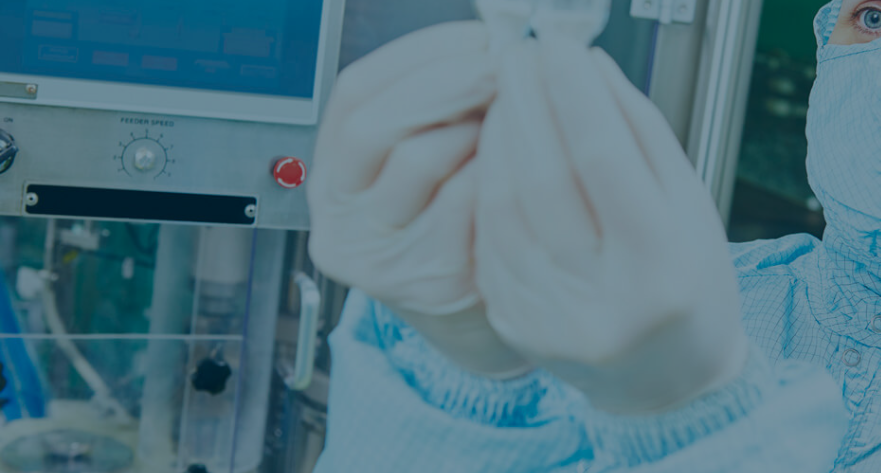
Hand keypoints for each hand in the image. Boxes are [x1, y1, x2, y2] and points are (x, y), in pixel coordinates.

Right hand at [308, 22, 529, 378]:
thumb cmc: (457, 223)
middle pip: (372, 125)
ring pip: (418, 159)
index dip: (419, 55)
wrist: (477, 310)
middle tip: (503, 65)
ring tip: (515, 115)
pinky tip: (525, 160)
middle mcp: (343, 217)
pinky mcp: (433, 280)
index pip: (356, 93)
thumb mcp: (428, 164)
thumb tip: (492, 43)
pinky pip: (467, 203)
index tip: (477, 36)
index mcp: (335, 173)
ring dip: (476, 125)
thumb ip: (440, 110)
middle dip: (446, 82)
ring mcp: (382, 254)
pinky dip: (497, 171)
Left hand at [473, 41, 748, 413]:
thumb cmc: (688, 287)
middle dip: (527, 102)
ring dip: (500, 135)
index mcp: (659, 269)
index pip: (602, 159)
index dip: (574, 93)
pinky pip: (489, 235)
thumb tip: (589, 67)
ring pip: (504, 204)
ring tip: (510, 93)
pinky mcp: (514, 322)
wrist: (665, 381)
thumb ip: (641, 133)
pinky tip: (499, 146)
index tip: (559, 48)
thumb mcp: (690, 207)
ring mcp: (549, 318)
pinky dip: (488, 180)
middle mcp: (600, 301)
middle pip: (544, 178)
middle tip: (521, 55)